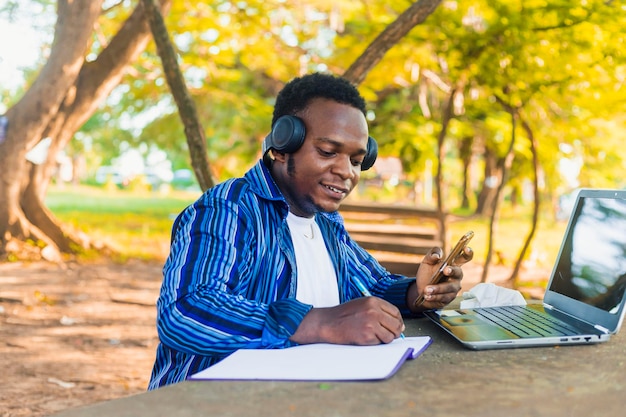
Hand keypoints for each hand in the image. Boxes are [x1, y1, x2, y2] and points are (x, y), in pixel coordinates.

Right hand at [290, 297, 404, 344]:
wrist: (327, 323)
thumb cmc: (343, 315)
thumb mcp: (362, 305)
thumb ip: (379, 311)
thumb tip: (400, 325)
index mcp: (373, 301)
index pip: (395, 312)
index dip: (397, 321)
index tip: (393, 327)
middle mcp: (374, 310)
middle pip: (396, 325)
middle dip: (394, 332)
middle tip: (385, 335)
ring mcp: (371, 323)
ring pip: (390, 336)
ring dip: (384, 339)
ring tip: (372, 336)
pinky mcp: (367, 335)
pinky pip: (380, 342)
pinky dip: (375, 343)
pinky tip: (364, 338)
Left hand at [408, 245, 472, 312]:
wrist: (420, 290)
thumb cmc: (427, 274)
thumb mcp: (426, 263)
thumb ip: (431, 255)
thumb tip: (437, 256)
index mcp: (453, 265)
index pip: (464, 258)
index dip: (468, 253)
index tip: (466, 249)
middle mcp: (456, 276)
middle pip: (458, 272)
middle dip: (452, 271)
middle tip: (445, 270)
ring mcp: (454, 288)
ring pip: (449, 287)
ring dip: (437, 288)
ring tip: (427, 289)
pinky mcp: (449, 298)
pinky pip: (444, 297)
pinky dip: (435, 296)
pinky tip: (428, 296)